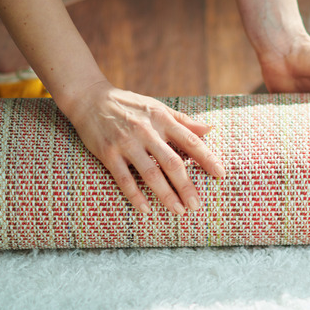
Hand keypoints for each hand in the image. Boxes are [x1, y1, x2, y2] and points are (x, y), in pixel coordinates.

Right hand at [65, 81, 224, 214]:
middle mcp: (146, 131)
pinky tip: (147, 210)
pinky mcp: (108, 153)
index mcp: (162, 119)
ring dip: (165, 195)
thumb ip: (182, 120)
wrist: (89, 98)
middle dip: (186, 186)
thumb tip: (209, 130)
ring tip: (178, 210)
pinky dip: (136, 196)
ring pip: (150, 173)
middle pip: (172, 162)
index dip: (207, 158)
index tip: (220, 175)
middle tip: (197, 205)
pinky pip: (124, 179)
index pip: (190, 141)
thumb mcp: (157, 107)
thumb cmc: (129, 105)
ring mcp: (126, 143)